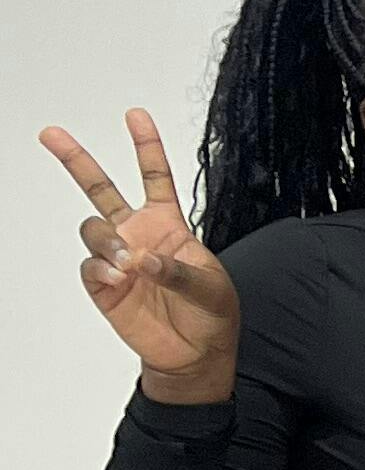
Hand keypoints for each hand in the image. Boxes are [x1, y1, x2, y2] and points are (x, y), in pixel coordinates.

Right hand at [42, 112, 238, 396]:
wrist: (194, 355)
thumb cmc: (209, 314)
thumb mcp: (210, 287)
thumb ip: (178, 270)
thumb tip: (141, 260)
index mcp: (168, 224)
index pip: (155, 176)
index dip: (146, 145)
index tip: (134, 114)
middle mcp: (137, 234)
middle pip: (100, 189)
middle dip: (76, 159)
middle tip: (51, 134)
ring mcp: (117, 258)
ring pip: (92, 228)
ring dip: (107, 241)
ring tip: (127, 265)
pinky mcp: (103, 285)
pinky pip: (90, 266)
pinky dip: (102, 270)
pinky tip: (119, 279)